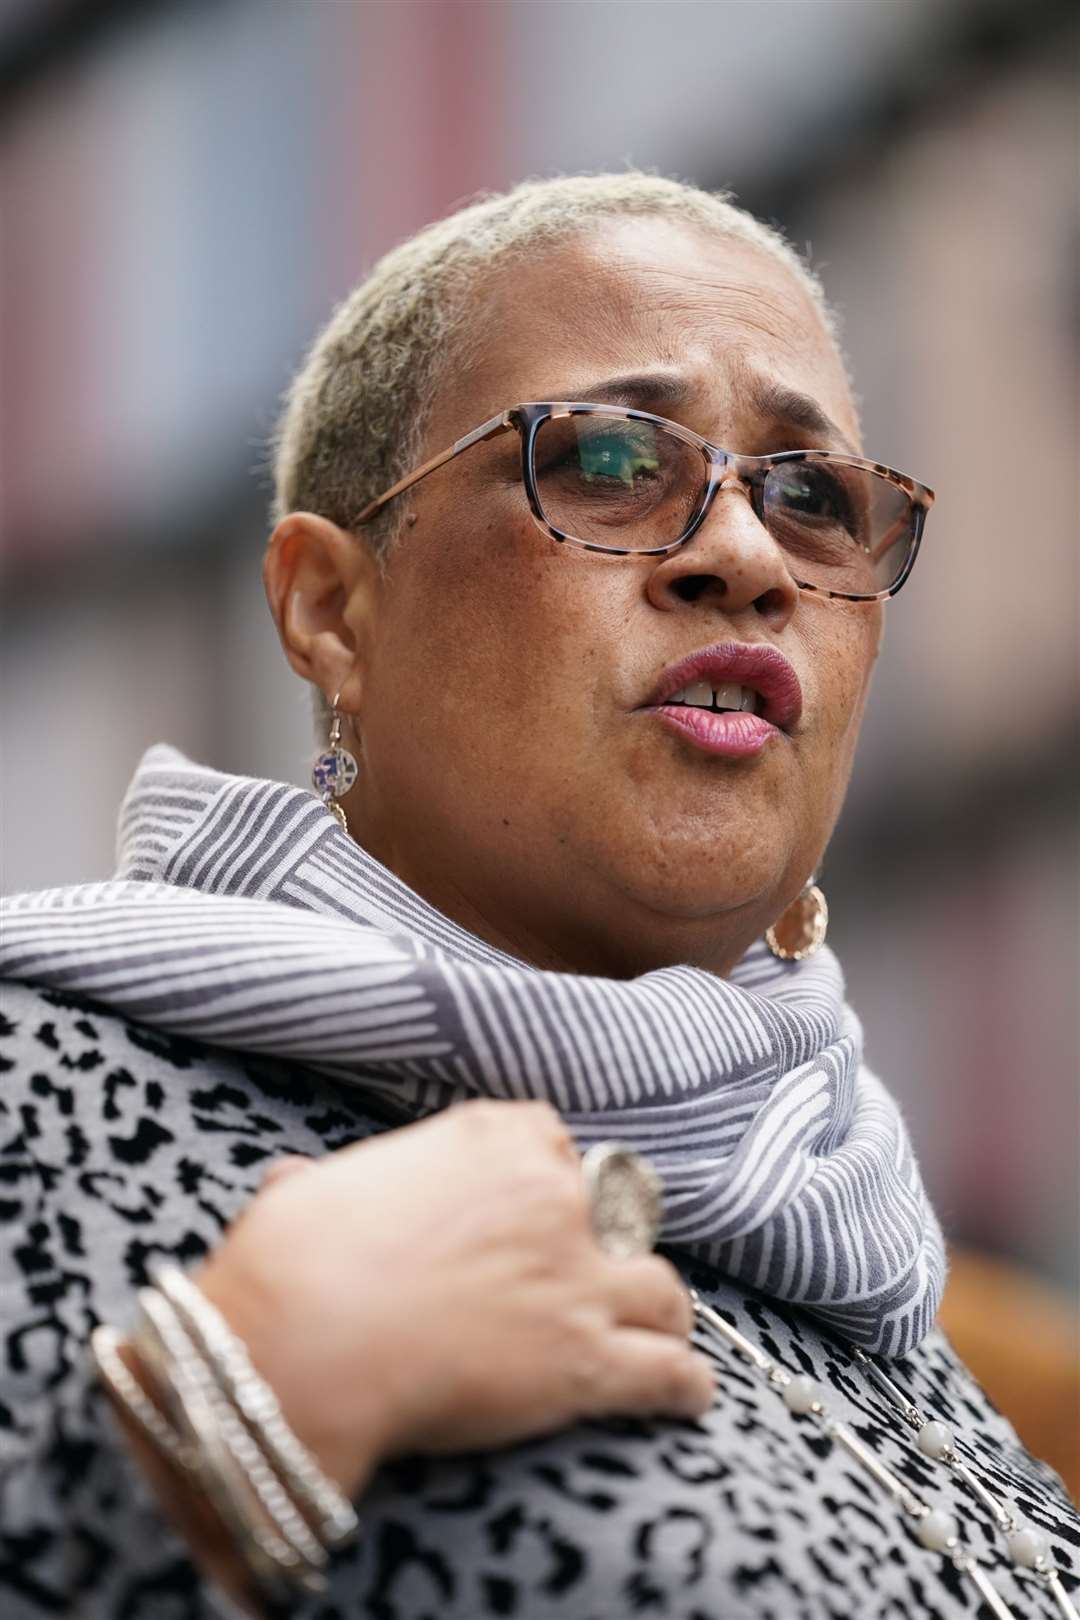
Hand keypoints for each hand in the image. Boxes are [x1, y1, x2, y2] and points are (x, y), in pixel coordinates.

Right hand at [193, 1100, 713, 1495]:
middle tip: (585, 1276)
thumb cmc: (291, 1262)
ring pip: (660, 1288)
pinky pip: (669, 1370)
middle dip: (607, 1240)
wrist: (305, 1341)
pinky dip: (684, 1385)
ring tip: (658, 1332)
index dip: (549, 1178)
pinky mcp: (588, 1361)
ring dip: (659, 1311)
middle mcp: (552, 1194)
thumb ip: (325, 1182)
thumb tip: (293, 1180)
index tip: (537, 1208)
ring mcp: (580, 1277)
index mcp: (489, 1139)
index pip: (551, 1140)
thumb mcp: (310, 1194)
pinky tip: (688, 1395)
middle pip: (616, 1206)